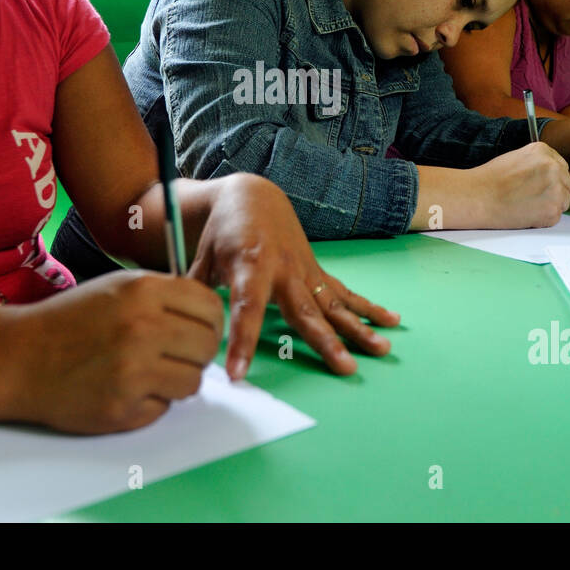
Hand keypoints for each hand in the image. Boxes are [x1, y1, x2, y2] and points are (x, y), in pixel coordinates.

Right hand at [14, 269, 223, 433]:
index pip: (211, 308)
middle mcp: (143, 328)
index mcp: (144, 291)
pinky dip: (151, 403)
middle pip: (207, 347)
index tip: (197, 330)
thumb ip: (164, 296)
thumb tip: (209, 317)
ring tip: (146, 373)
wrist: (18, 358)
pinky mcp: (123, 407)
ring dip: (176, 381)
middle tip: (173, 356)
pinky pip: (164, 408)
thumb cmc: (69, 321)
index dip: (210, 322)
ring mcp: (134, 370)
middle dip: (196, 354)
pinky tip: (124, 389)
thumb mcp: (117, 288)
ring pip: (193, 382)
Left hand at [187, 173, 399, 378]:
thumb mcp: (200, 256)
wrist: (252, 196)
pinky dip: (368, 308)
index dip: (243, 341)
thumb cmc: (222, 231)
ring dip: (359, 328)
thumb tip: (178, 324)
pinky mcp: (316, 272)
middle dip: (325, 343)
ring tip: (379, 350)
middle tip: (343, 368)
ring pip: (334, 305)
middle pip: (306, 312)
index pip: (246, 309)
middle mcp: (283, 269)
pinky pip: (344, 293)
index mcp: (249, 266)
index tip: (239, 373)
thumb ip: (192, 291)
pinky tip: (391, 322)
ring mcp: (305, 271)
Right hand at [472, 141, 569, 227]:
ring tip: (525, 205)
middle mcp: (554, 167)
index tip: (535, 185)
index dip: (548, 178)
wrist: (478, 197)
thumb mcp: (515, 157)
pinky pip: (555, 217)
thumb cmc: (490, 179)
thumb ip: (537, 163)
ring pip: (563, 201)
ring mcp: (556, 190)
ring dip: (549, 205)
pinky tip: (525, 214)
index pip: (561, 166)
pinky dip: (542, 219)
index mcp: (544, 151)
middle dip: (552, 192)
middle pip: (566, 183)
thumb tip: (548, 175)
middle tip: (529, 197)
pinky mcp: (553, 211)